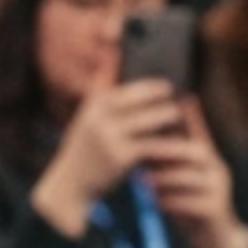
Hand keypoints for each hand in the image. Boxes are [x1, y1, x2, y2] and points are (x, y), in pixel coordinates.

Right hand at [31, 80, 183, 239]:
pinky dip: (164, 143)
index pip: (127, 90)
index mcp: (94, 107)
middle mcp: (100, 118)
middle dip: (160, 101)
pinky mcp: (121, 157)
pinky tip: (176, 144)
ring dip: (166, 118)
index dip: (150, 87)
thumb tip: (111, 62)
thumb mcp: (87, 120)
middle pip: (140, 103)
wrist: (69, 186)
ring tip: (178, 117)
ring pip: (148, 122)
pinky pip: (150, 146)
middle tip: (177, 102)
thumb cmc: (83, 152)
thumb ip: (102, 98)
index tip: (167, 86)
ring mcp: (110, 137)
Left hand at [139, 95, 247, 247]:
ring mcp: (219, 189)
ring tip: (143, 179)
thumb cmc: (192, 206)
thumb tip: (140, 141)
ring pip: (189, 177)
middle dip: (166, 150)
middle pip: (194, 150)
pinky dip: (171, 201)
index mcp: (209, 159)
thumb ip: (166, 163)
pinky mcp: (216, 210)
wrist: (216, 242)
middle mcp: (217, 169)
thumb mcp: (179, 182)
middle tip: (141, 150)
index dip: (187, 117)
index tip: (169, 103)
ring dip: (164, 178)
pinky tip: (157, 202)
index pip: (197, 132)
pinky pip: (191, 201)